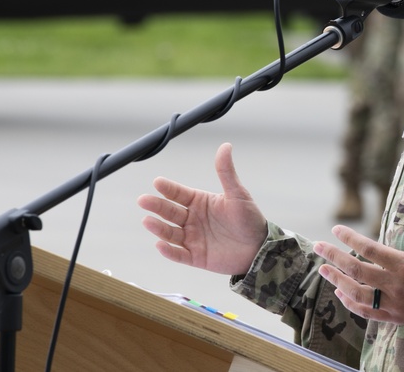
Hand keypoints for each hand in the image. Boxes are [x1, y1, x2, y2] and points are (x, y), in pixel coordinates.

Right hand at [138, 142, 267, 275]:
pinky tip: (160, 245)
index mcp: (200, 202)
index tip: (157, 182)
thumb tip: (225, 145)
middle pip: (170, 212)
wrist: (260, 248)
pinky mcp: (196, 257)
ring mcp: (193, 238)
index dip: (168, 188)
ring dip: (158, 227)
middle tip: (143, 200)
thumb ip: (226, 172)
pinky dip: (168, 251)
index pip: (179, 194)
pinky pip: (179, 254)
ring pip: (171, 233)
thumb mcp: (237, 193)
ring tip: (147, 221)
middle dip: (156, 206)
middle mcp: (192, 219)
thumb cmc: (249, 218)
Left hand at [313, 189, 403, 330]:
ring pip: (356, 293)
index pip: (369, 249)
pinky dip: (349, 303)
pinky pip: (365, 312)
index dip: (349, 238)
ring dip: (336, 280)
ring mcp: (392, 303)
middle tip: (317, 246)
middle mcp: (394, 285)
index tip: (336, 229)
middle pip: (356, 270)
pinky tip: (339, 292)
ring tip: (322, 269)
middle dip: (333, 257)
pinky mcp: (393, 317)